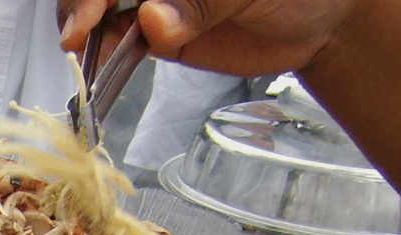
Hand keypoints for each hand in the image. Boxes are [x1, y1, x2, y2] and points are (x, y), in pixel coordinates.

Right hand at [57, 0, 363, 77]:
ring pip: (98, 11)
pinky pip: (117, 42)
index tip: (86, 19)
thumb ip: (202, 4)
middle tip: (77, 37)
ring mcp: (152, 0)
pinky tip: (104, 63)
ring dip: (85, 31)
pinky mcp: (156, 33)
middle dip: (79, 6)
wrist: (324, 19)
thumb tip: (153, 21)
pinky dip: (104, 55)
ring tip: (87, 53)